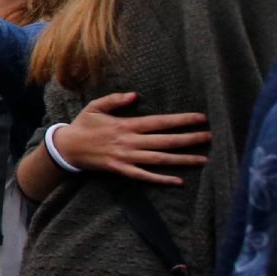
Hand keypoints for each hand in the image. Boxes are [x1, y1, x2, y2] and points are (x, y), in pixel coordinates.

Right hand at [53, 92, 210, 186]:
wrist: (67, 148)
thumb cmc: (83, 125)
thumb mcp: (95, 107)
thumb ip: (115, 100)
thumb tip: (135, 94)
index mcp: (126, 125)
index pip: (159, 122)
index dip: (181, 120)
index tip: (200, 118)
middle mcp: (129, 141)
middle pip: (165, 141)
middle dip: (189, 139)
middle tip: (209, 137)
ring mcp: (126, 157)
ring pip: (159, 159)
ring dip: (182, 159)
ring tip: (203, 159)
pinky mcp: (121, 170)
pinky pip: (144, 176)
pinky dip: (161, 179)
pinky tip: (178, 180)